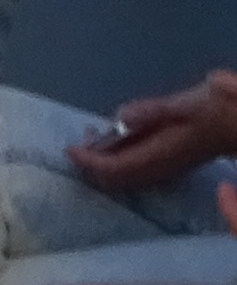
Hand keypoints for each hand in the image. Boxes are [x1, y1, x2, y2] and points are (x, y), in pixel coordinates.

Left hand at [68, 73, 236, 196]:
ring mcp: (163, 169)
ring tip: (90, 137)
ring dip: (101, 162)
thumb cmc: (215, 109)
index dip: (89, 161)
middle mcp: (158, 170)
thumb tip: (121, 117)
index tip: (69, 148)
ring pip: (122, 177)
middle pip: (114, 180)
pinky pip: (132, 170)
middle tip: (76, 143)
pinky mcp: (167, 164)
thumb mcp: (184, 104)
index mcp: (159, 157)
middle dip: (90, 165)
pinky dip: (115, 157)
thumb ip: (152, 111)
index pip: (114, 169)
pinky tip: (113, 137)